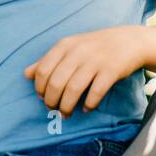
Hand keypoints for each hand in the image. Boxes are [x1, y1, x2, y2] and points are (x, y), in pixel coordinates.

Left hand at [25, 26, 143, 117]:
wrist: (130, 41)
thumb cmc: (95, 47)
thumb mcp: (70, 48)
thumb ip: (48, 61)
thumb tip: (26, 74)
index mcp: (65, 45)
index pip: (43, 71)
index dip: (40, 89)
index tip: (43, 98)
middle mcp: (78, 52)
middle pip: (56, 83)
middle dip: (52, 101)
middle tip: (54, 109)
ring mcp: (96, 61)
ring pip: (73, 90)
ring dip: (67, 107)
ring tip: (66, 114)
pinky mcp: (111, 70)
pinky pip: (95, 92)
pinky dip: (88, 104)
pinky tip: (86, 108)